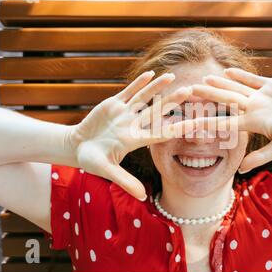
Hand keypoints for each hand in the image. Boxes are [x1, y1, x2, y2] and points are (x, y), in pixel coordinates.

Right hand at [66, 71, 191, 199]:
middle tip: (190, 91)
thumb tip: (144, 198)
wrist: (76, 146)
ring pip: (144, 97)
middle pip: (157, 111)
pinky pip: (129, 91)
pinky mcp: (114, 104)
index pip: (160, 133)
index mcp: (135, 140)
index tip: (194, 123)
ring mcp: (125, 113)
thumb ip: (125, 181)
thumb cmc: (91, 160)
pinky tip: (150, 73)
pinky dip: (138, 83)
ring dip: (157, 87)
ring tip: (172, 75)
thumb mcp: (106, 170)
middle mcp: (134, 125)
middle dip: (172, 101)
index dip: (177, 128)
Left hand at [192, 68, 271, 172]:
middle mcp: (255, 109)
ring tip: (203, 79)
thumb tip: (241, 169)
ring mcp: (263, 97)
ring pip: (237, 89)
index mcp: (254, 123)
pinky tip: (227, 72)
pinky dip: (241, 76)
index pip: (226, 123)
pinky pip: (254, 80)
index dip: (208, 122)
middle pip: (226, 101)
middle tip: (188, 92)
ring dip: (220, 84)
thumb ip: (263, 155)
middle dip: (208, 97)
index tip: (191, 123)